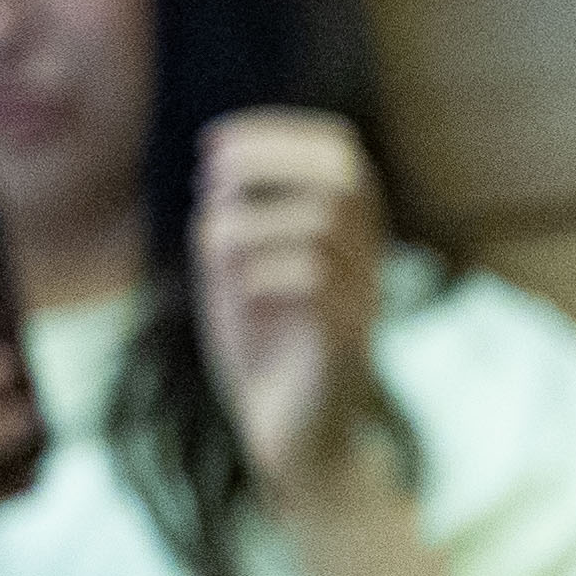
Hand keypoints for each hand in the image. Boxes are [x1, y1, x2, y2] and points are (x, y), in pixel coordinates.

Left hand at [190, 109, 389, 502]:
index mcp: (346, 233)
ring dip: (250, 227)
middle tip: (208, 179)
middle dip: (267, 161)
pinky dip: (261, 276)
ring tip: (219, 260)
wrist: (294, 441)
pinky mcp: (346, 342)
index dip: (276, 134)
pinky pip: (313, 280)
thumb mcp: (235, 272)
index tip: (213, 146)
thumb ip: (233, 218)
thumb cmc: (264, 351)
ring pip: (319, 224)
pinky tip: (241, 297)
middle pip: (342, 174)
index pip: (338, 150)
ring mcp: (363, 299)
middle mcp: (366, 259)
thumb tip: (220, 166)